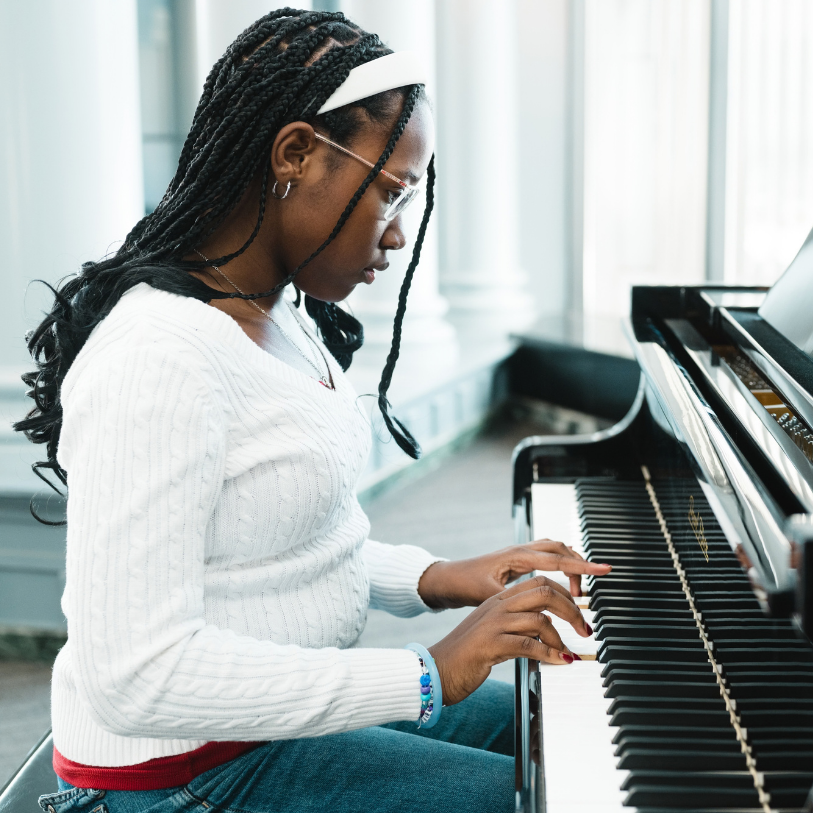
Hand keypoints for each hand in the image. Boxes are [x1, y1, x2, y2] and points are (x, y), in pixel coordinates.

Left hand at [417, 539, 611, 608]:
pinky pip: (546, 555)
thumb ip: (516, 602)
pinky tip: (565, 575)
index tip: (603, 569)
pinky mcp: (518, 559)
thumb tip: (540, 616)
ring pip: (554, 549)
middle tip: (587, 591)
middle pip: (560, 549)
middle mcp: (521, 550)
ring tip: (577, 590)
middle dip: (579, 566)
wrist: (448, 579)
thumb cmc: (465, 585)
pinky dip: (560, 562)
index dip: (582, 566)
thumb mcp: (490, 595)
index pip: (557, 559)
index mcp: (517, 557)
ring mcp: (520, 553)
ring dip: (569, 564)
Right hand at [428, 574, 590, 704]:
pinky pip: (529, 644)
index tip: (578, 611)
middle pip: (544, 592)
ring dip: (560, 638)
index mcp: (498, 600)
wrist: (436, 670)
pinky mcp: (491, 644)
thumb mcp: (495, 635)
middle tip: (584, 629)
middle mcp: (497, 606)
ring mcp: (493, 623)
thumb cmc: (466, 656)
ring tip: (568, 652)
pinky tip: (559, 662)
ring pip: (539, 619)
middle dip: (571, 609)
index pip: (539, 583)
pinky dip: (550, 654)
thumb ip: (519, 628)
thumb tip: (547, 633)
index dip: (564, 594)